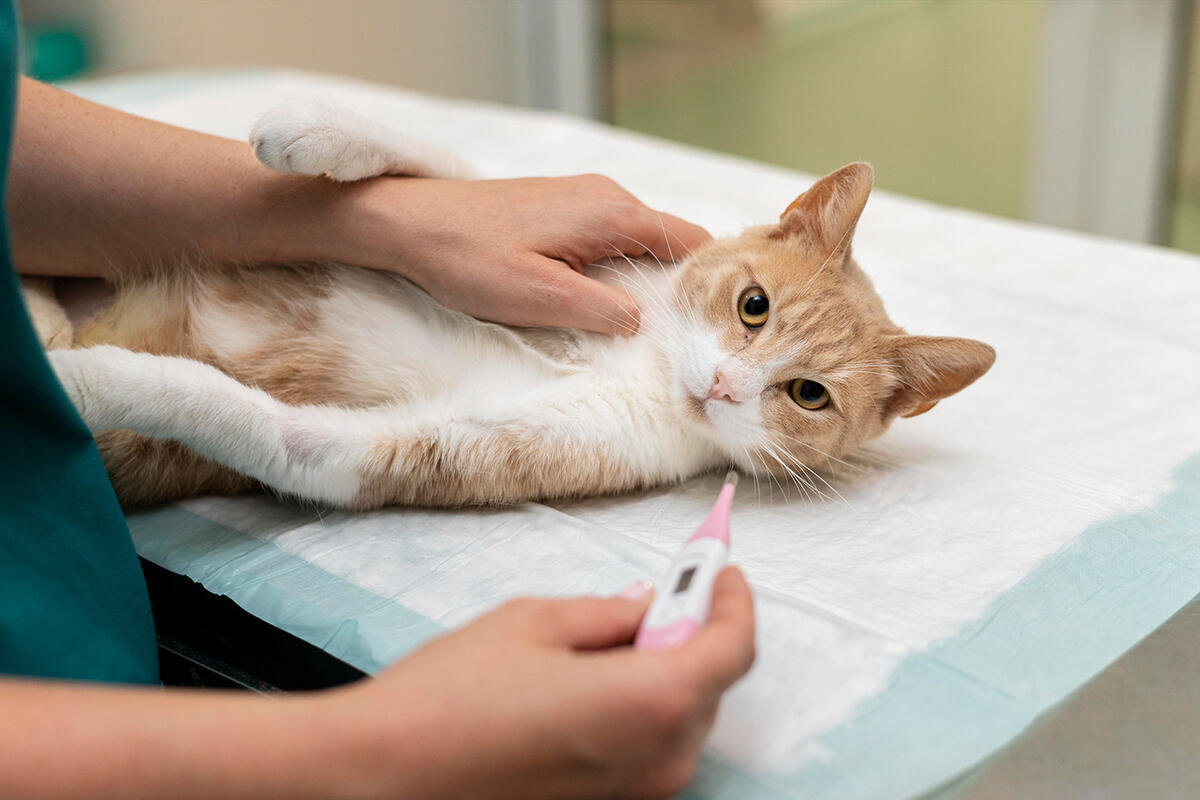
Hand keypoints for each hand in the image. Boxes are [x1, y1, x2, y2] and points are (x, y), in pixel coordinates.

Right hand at [318, 567, 754, 799]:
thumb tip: (647, 606)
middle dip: (695, 630)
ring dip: (666, 668)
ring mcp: (637, 792)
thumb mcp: (535, 622)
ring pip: (682, 716)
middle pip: (711, 683)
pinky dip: (640, 706)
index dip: (733, 601)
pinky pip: (649, 745)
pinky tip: (590, 682)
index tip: (721, 572)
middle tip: (664, 589)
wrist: (389, 774)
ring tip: (610, 636)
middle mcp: (659, 758)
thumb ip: (608, 612)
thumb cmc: (451, 699)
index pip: (733, 648)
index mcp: (651, 702)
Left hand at [332, 174, 711, 335]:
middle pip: (669, 241)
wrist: (411, 223)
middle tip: (679, 333)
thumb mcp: (539, 298)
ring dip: (645, 277)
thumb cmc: (469, 259)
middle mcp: (605, 196)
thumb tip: (644, 321)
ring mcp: (583, 196)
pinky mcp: (561, 205)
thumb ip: (601, 310)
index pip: (690, 240)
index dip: (708, 279)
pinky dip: (617, 266)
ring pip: (639, 240)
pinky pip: (610, 236)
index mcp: (610, 214)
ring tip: (645, 324)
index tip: (710, 321)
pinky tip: (602, 298)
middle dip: (678, 283)